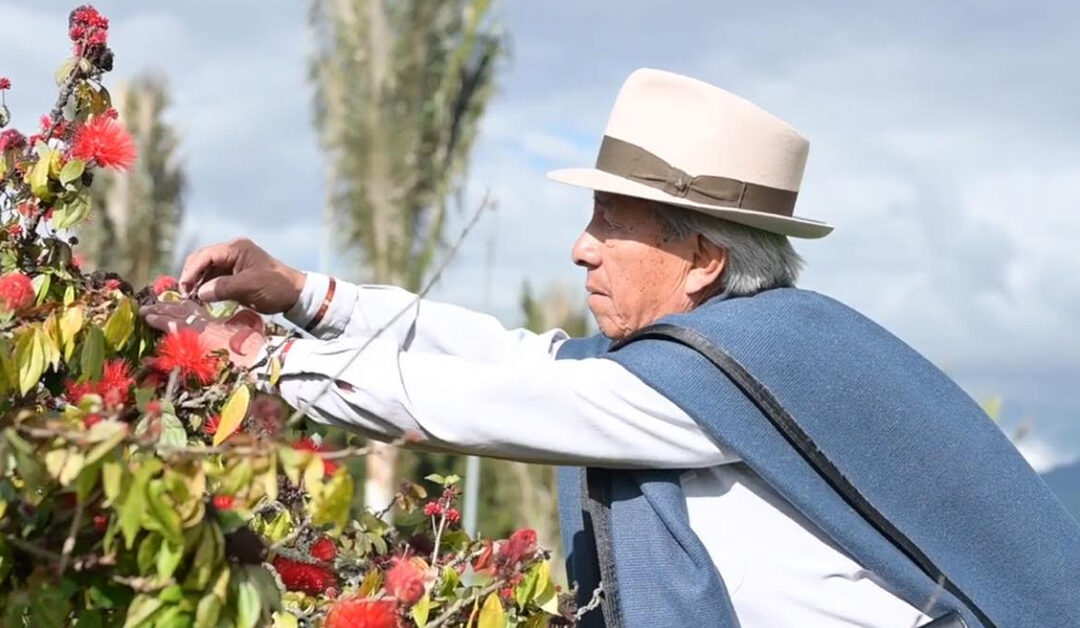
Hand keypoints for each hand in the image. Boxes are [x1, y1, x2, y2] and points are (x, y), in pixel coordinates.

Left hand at [141, 300, 267, 368]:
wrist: (254, 358)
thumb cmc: (254, 348)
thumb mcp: (250, 330)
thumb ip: (241, 321)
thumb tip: (240, 316)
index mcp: (215, 322)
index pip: (193, 310)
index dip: (179, 306)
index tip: (168, 304)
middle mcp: (203, 324)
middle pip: (180, 312)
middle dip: (164, 309)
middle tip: (149, 308)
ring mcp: (196, 333)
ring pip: (172, 319)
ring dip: (158, 314)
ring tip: (145, 312)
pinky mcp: (190, 341)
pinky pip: (170, 329)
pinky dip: (159, 323)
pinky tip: (149, 320)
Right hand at [179, 238, 304, 313]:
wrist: (295, 295)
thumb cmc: (275, 286)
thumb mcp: (249, 286)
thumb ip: (223, 287)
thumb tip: (200, 293)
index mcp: (236, 248)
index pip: (206, 255)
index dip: (191, 270)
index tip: (183, 287)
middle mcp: (232, 253)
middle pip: (202, 261)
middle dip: (191, 276)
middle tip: (184, 295)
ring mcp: (232, 264)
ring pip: (206, 271)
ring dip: (197, 284)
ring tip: (191, 300)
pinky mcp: (234, 276)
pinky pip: (213, 280)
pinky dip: (206, 289)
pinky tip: (201, 300)